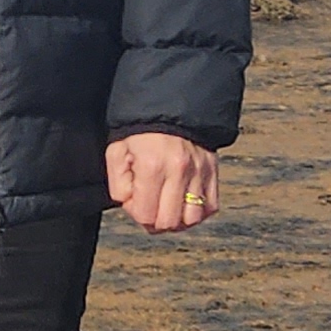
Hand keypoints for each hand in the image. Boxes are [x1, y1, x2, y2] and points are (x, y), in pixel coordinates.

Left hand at [106, 130, 220, 234]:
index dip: (135, 213)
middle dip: (155, 221)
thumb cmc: (139, 130)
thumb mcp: (117, 151)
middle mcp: (180, 172)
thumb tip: (130, 205)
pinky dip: (197, 211)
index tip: (133, 199)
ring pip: (192, 220)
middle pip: (170, 223)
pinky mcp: (213, 173)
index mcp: (152, 166)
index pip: (146, 215)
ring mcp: (200, 174)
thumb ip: (118, 183)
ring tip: (166, 206)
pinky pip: (210, 208)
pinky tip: (183, 201)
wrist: (170, 106)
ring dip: (177, 219)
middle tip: (148, 206)